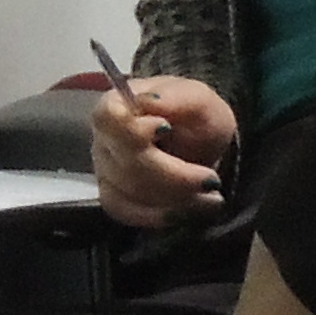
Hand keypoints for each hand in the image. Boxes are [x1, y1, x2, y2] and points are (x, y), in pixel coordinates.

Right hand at [90, 73, 237, 227]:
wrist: (201, 142)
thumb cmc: (195, 115)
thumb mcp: (198, 99)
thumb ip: (176, 99)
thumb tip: (152, 103)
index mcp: (116, 104)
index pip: (108, 119)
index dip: (134, 130)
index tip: (167, 128)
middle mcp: (103, 139)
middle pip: (125, 163)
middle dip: (173, 175)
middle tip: (212, 180)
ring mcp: (105, 172)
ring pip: (129, 193)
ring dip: (174, 199)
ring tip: (211, 197)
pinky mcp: (114, 198)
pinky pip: (127, 213)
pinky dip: (160, 215)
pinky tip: (189, 211)